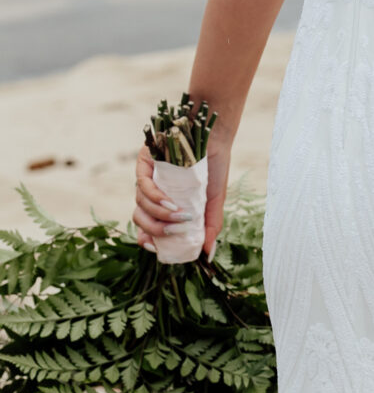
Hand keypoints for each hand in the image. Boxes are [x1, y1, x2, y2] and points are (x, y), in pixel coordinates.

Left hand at [133, 136, 228, 257]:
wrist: (215, 139)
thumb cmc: (214, 168)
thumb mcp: (214, 202)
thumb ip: (209, 226)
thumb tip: (207, 253)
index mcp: (164, 204)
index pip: (146, 226)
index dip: (146, 239)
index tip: (155, 248)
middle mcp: (152, 192)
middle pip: (139, 218)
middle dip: (155, 229)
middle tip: (175, 232)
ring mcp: (147, 178)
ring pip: (140, 204)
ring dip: (159, 214)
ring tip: (180, 216)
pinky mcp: (144, 163)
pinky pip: (143, 186)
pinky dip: (155, 198)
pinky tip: (171, 203)